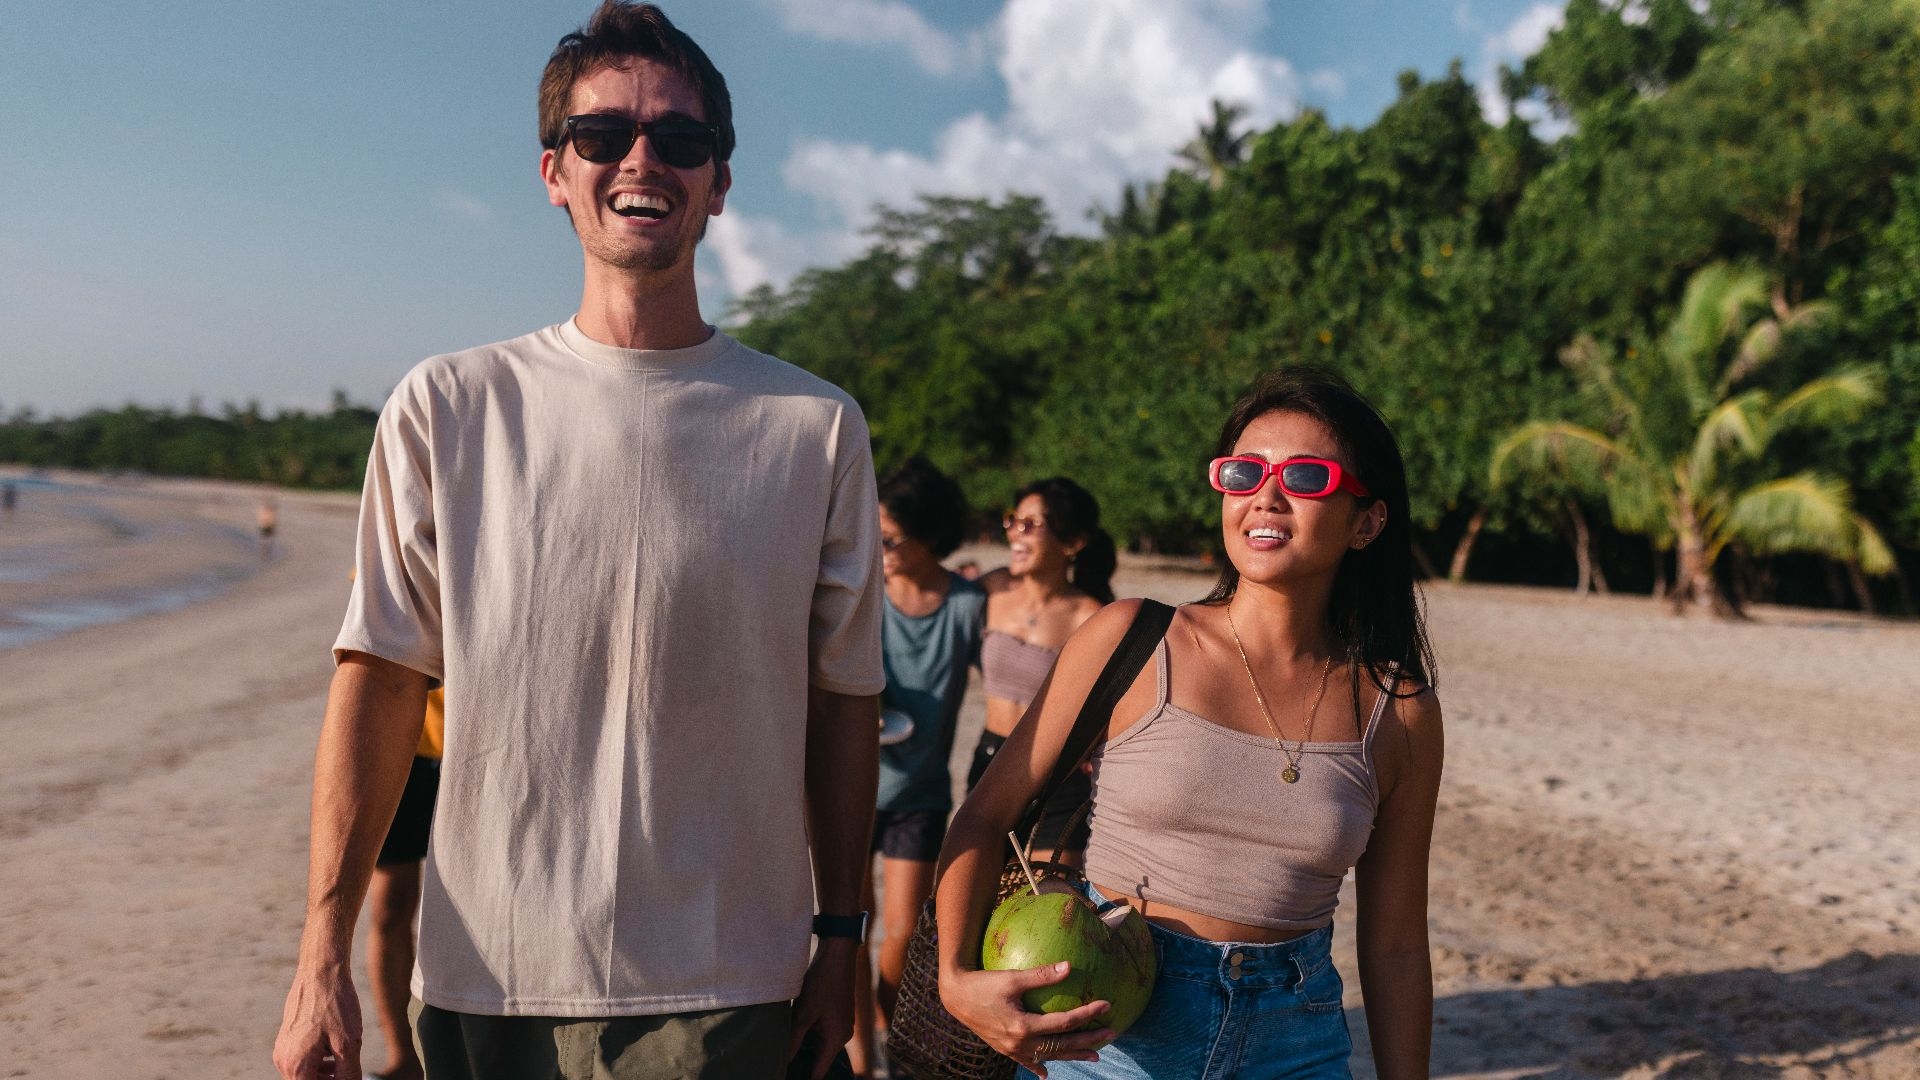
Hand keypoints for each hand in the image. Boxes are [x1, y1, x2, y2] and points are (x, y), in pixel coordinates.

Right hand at [272, 962, 362, 1079]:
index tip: (347, 1076)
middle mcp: (283, 1060)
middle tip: (349, 1073)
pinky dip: (317, 1061)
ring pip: (304, 1074)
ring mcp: (282, 1048)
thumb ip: (348, 1074)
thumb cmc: (335, 1005)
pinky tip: (334, 1051)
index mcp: (296, 1066)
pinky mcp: (286, 1037)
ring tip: (345, 1064)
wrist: (321, 971)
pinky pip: (301, 1059)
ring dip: (324, 1075)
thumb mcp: (349, 1044)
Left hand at [787, 938, 857, 1079]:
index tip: (785, 1075)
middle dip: (802, 1060)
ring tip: (785, 1044)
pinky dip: (810, 1032)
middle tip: (780, 1060)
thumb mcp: (803, 1014)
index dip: (803, 1076)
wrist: (837, 956)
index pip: (818, 1071)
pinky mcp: (839, 1015)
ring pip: (820, 1044)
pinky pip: (823, 1032)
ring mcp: (842, 1025)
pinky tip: (795, 1027)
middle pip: (820, 1058)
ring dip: (805, 1044)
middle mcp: (843, 1035)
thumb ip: (793, 1040)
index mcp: (836, 1040)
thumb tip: (783, 1060)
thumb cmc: (822, 983)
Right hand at [939, 962, 1112, 1077]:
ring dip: (1072, 1054)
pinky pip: (1027, 1060)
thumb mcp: (1011, 977)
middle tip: (1111, 1033)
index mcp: (1024, 1026)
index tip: (1106, 1005)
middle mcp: (1020, 1042)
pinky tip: (1046, 1073)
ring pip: (1049, 1055)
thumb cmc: (982, 983)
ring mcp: (1012, 1049)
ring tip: (1093, 1054)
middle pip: (1062, 1044)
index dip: (1086, 1015)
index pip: (1064, 1023)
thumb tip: (1068, 967)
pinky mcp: (1005, 1048)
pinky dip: (1039, 1066)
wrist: (955, 997)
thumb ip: (1040, 975)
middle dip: (1088, 1040)